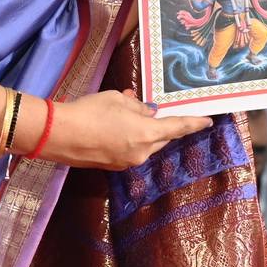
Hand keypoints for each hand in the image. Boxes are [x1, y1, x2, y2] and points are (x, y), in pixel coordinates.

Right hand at [46, 89, 211, 169]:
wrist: (58, 135)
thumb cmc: (90, 111)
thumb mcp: (117, 100)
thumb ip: (137, 107)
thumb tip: (147, 112)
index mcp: (146, 134)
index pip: (178, 127)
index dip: (194, 123)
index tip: (208, 121)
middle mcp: (141, 152)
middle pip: (162, 137)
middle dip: (164, 125)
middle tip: (158, 110)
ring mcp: (127, 162)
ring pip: (146, 145)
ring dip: (144, 131)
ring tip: (127, 113)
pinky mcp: (112, 166)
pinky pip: (131, 150)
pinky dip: (130, 138)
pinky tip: (116, 126)